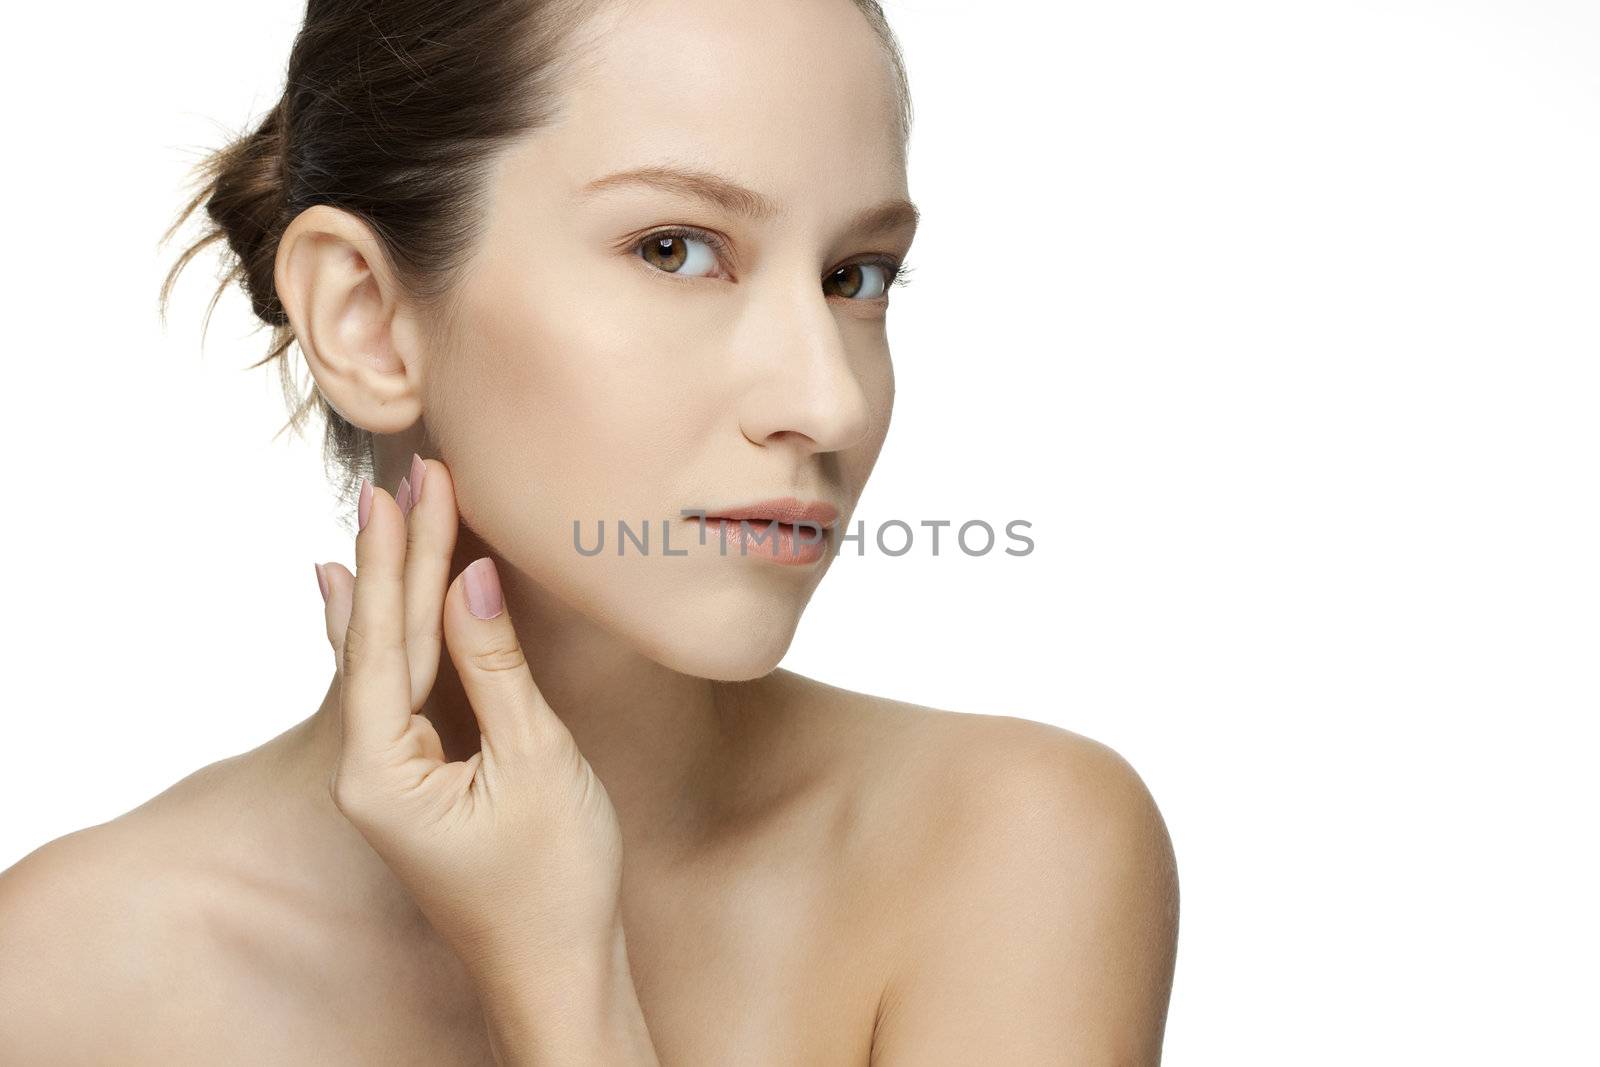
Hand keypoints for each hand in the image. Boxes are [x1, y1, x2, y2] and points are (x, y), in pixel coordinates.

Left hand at [314, 456, 625, 982]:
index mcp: (379, 771)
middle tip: (408, 475)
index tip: (412, 487)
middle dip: (396, 557)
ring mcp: (386, 777)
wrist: (558, 973)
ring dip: (392, 584)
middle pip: (379, 642)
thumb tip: (473, 579)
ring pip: (385, 660)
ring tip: (381, 512)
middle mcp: (365, 771)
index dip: (403, 558)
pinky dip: (388, 634)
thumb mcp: (535, 762)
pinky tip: (352, 594)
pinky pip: (398, 688)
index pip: (387, 640)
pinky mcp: (416, 779)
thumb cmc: (555, 882)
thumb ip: (495, 667)